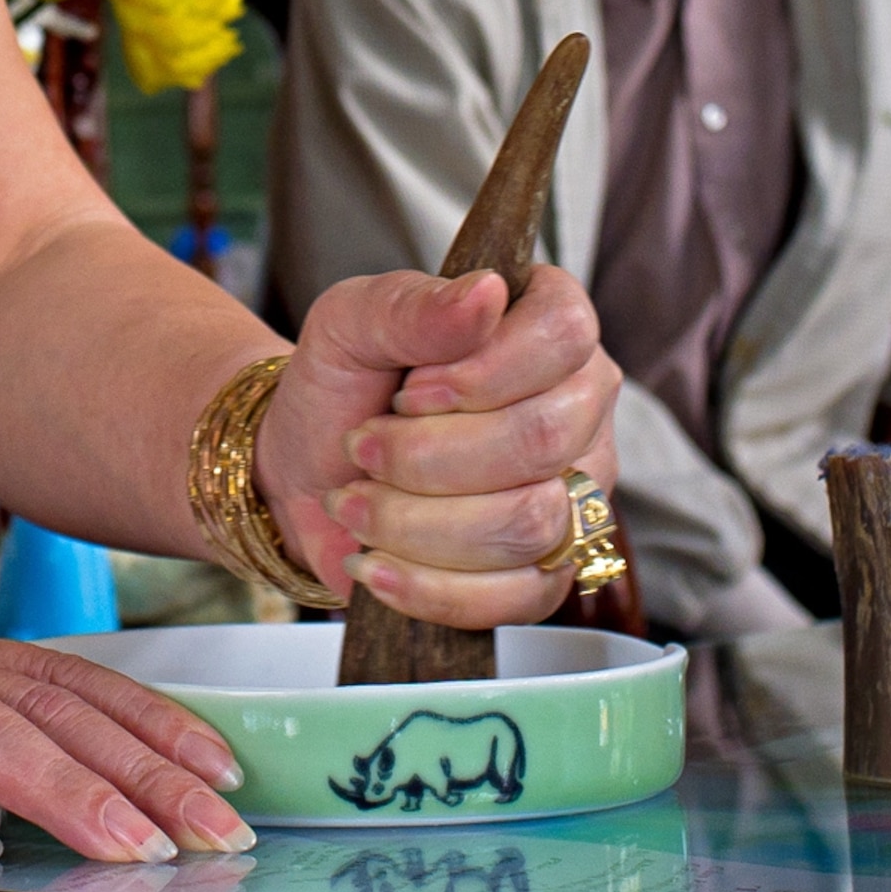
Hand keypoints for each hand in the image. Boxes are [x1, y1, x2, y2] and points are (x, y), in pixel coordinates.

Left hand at [257, 265, 619, 628]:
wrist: (309, 470)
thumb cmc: (344, 383)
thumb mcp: (350, 323)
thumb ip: (411, 304)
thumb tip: (487, 293)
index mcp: (548, 329)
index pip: (564, 333)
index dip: (481, 370)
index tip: (408, 390)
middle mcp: (580, 411)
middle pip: (544, 437)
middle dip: (429, 454)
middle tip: (361, 446)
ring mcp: (575, 498)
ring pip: (530, 522)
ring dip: (416, 520)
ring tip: (355, 501)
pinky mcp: (547, 576)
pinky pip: (515, 598)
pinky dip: (428, 585)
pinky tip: (373, 563)